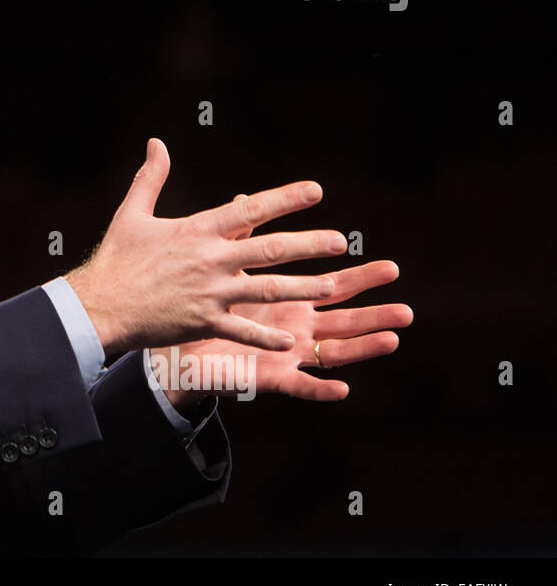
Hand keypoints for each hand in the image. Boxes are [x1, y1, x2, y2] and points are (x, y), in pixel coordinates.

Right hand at [66, 137, 344, 356]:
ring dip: (301, 287)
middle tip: (340, 241)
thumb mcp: (132, 213)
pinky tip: (292, 341)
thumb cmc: (116, 258)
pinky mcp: (202, 322)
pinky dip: (266, 335)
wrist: (99, 303)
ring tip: (331, 286)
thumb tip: (156, 143)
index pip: (249, 209)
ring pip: (265, 289)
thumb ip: (151, 177)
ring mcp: (208, 293)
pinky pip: (242, 329)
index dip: (285, 198)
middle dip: (308, 245)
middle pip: (268, 249)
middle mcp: (209, 259)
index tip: (316, 191)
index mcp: (196, 230)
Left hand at [153, 195, 411, 403]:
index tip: (391, 268)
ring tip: (392, 339)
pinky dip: (320, 388)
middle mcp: (296, 328)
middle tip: (407, 308)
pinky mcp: (269, 377)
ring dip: (363, 347)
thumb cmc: (208, 310)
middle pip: (345, 320)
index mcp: (290, 301)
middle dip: (375, 313)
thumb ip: (240, 238)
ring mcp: (287, 355)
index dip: (361, 279)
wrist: (177, 349)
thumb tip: (243, 197)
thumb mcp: (227, 272)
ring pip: (333, 352)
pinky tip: (342, 388)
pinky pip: (298, 385)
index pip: (334, 287)